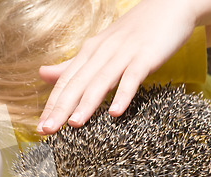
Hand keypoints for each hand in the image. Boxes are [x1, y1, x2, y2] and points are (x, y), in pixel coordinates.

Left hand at [37, 0, 195, 133]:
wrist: (169, 7)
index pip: (65, 82)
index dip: (51, 105)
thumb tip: (42, 74)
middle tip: (47, 130)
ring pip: (101, 81)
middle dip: (60, 108)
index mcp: (89, 52)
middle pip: (77, 83)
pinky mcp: (146, 56)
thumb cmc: (134, 31)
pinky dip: (123, 94)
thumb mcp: (99, 47)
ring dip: (86, 103)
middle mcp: (102, 52)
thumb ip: (72, 64)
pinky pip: (133, 77)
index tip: (40, 127)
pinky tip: (116, 112)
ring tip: (74, 124)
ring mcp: (124, 53)